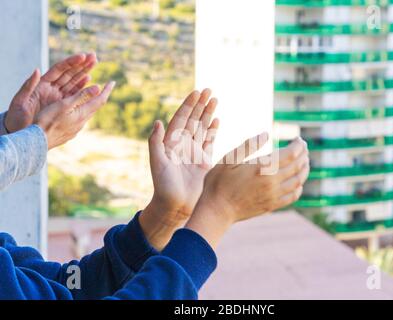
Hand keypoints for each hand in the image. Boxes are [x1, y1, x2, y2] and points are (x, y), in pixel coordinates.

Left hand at [5, 53, 96, 132]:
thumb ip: (28, 85)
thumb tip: (37, 70)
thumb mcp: (20, 101)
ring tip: (95, 62)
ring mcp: (58, 97)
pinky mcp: (63, 106)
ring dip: (84, 72)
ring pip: (74, 82)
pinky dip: (83, 87)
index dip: (71, 62)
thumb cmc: (17, 117)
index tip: (82, 56)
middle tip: (94, 56)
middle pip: (69, 73)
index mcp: (42, 85)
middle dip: (82, 64)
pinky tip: (90, 80)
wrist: (22, 133)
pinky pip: (75, 95)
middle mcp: (52, 89)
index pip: (59, 70)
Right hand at [34, 81, 114, 149]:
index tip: (112, 82)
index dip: (107, 90)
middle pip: (95, 107)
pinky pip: (79, 118)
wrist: (38, 141)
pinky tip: (77, 110)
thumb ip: (81, 96)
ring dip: (91, 103)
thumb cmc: (48, 120)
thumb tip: (98, 88)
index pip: (100, 100)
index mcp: (82, 114)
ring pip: (87, 113)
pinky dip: (82, 110)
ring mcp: (76, 129)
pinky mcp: (69, 132)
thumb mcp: (64, 104)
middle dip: (100, 96)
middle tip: (104, 87)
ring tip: (92, 97)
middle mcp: (82, 122)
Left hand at [139, 89, 218, 249]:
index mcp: (171, 143)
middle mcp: (182, 145)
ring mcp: (193, 152)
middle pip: (193, 120)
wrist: (175, 206)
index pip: (181, 119)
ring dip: (208, 114)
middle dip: (200, 105)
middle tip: (209, 90)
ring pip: (202, 128)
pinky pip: (209, 142)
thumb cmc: (163, 186)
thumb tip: (158, 121)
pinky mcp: (203, 161)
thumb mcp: (157, 163)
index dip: (188, 105)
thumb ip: (156, 142)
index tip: (196, 93)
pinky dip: (213, 131)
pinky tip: (217, 120)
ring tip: (215, 100)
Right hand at [186, 134, 309, 247]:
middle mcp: (272, 182)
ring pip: (298, 181)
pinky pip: (293, 196)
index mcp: (263, 168)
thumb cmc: (219, 183)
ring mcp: (273, 196)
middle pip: (297, 166)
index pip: (290, 154)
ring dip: (304, 170)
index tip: (299, 139)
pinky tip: (298, 183)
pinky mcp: (272, 206)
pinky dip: (299, 187)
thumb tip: (266, 135)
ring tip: (305, 162)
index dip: (298, 145)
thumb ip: (248, 146)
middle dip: (303, 155)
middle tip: (304, 147)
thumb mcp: (228, 159)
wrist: (217, 210)